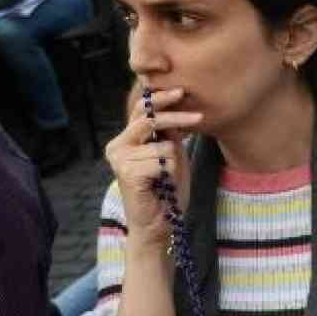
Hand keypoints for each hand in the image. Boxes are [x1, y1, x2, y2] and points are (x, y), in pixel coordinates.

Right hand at [106, 86, 201, 250]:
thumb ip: (170, 135)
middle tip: (199, 117)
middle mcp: (117, 146)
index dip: (161, 99)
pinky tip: (160, 186)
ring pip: (162, 145)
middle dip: (176, 116)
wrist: (159, 224)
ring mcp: (119, 159)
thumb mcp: (173, 156)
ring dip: (174, 162)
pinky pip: (161, 161)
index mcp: (126, 140)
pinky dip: (169, 173)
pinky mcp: (127, 172)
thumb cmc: (167, 191)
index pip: (142, 110)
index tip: (183, 91)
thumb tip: (177, 108)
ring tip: (165, 179)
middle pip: (148, 118)